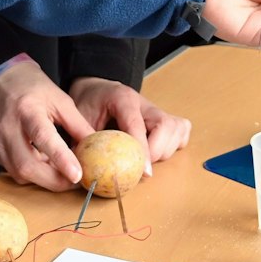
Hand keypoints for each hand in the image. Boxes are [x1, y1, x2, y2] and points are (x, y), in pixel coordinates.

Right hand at [0, 61, 95, 191]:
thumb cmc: (33, 88)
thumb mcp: (61, 101)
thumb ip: (79, 127)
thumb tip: (96, 151)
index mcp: (27, 109)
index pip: (43, 137)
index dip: (60, 158)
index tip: (76, 175)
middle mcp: (5, 125)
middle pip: (27, 166)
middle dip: (53, 179)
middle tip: (71, 179)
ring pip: (18, 172)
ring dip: (40, 174)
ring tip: (51, 162)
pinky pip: (8, 168)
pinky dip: (25, 167)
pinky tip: (32, 154)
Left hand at [70, 77, 191, 165]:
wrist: (96, 88)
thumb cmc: (89, 102)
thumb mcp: (79, 118)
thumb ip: (82, 139)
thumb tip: (81, 168)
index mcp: (123, 99)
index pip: (137, 125)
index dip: (142, 150)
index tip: (145, 172)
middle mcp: (144, 103)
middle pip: (165, 126)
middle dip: (156, 151)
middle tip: (139, 165)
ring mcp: (156, 109)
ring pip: (176, 130)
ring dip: (165, 150)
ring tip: (145, 157)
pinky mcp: (163, 117)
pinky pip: (181, 130)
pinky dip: (174, 144)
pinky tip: (159, 149)